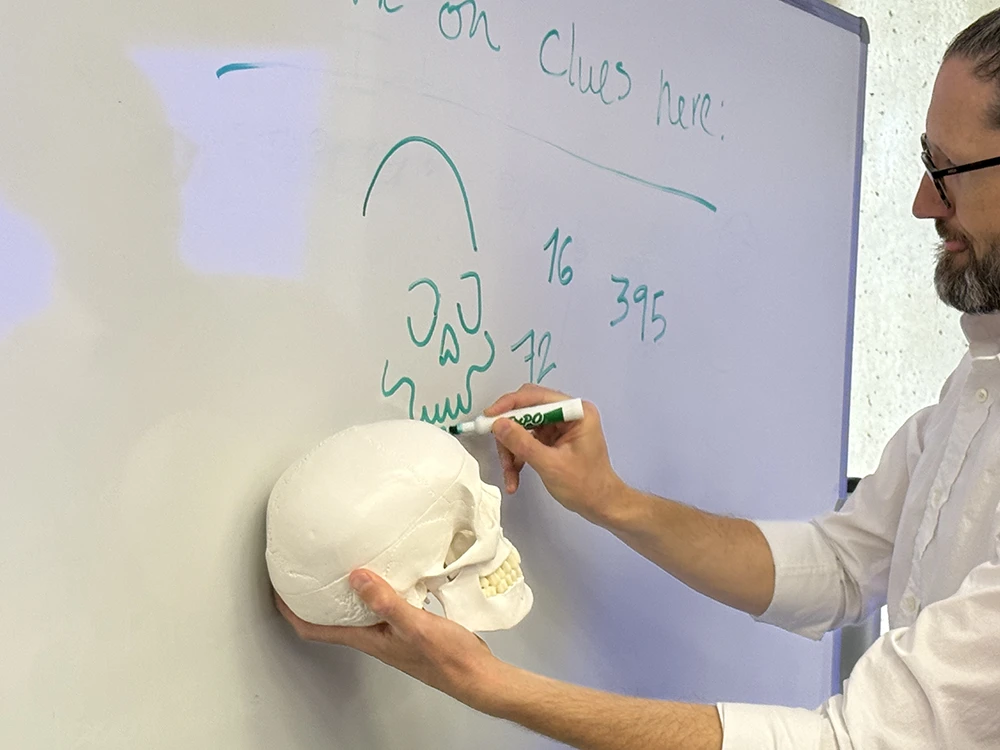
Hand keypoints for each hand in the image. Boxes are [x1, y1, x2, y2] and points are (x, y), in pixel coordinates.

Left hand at [274, 570, 500, 707]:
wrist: (477, 674)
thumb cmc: (448, 659)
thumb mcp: (414, 625)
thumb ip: (385, 601)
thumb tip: (356, 577)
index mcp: (368, 639)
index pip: (315, 630)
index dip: (292, 612)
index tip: (278, 590)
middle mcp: (374, 637)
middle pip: (331, 620)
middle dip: (313, 598)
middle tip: (304, 572)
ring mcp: (391, 633)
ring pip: (357, 611)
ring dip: (345, 592)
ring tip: (340, 566)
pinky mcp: (408, 626)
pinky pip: (381, 605)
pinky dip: (376, 589)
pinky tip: (388, 573)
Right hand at [485, 384, 626, 525]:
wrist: (601, 505)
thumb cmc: (585, 486)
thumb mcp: (550, 465)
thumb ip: (523, 443)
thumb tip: (498, 424)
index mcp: (576, 412)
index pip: (536, 397)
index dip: (510, 405)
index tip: (489, 417)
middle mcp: (568, 414)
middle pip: (527, 411)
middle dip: (509, 433)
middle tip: (499, 450)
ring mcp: (559, 427)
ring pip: (522, 428)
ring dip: (511, 450)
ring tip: (510, 474)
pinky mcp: (552, 439)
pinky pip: (526, 441)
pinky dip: (517, 457)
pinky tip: (514, 478)